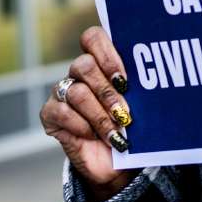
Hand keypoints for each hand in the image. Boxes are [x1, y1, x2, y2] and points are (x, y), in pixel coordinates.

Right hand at [39, 26, 138, 201]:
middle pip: (84, 64)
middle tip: (124, 112)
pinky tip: (93, 135)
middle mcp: (79, 73)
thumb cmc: (132, 129)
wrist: (115, 163)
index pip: (93, 38)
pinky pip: (61, 112)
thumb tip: (152, 79)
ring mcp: (62, 92)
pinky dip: (81, 125)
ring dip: (99, 114)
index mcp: (101, 62)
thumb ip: (140, 87)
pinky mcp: (50, 115)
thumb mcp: (141, 106)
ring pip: (77, 91)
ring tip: (115, 130)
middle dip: (107, 91)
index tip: (123, 79)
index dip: (107, 54)